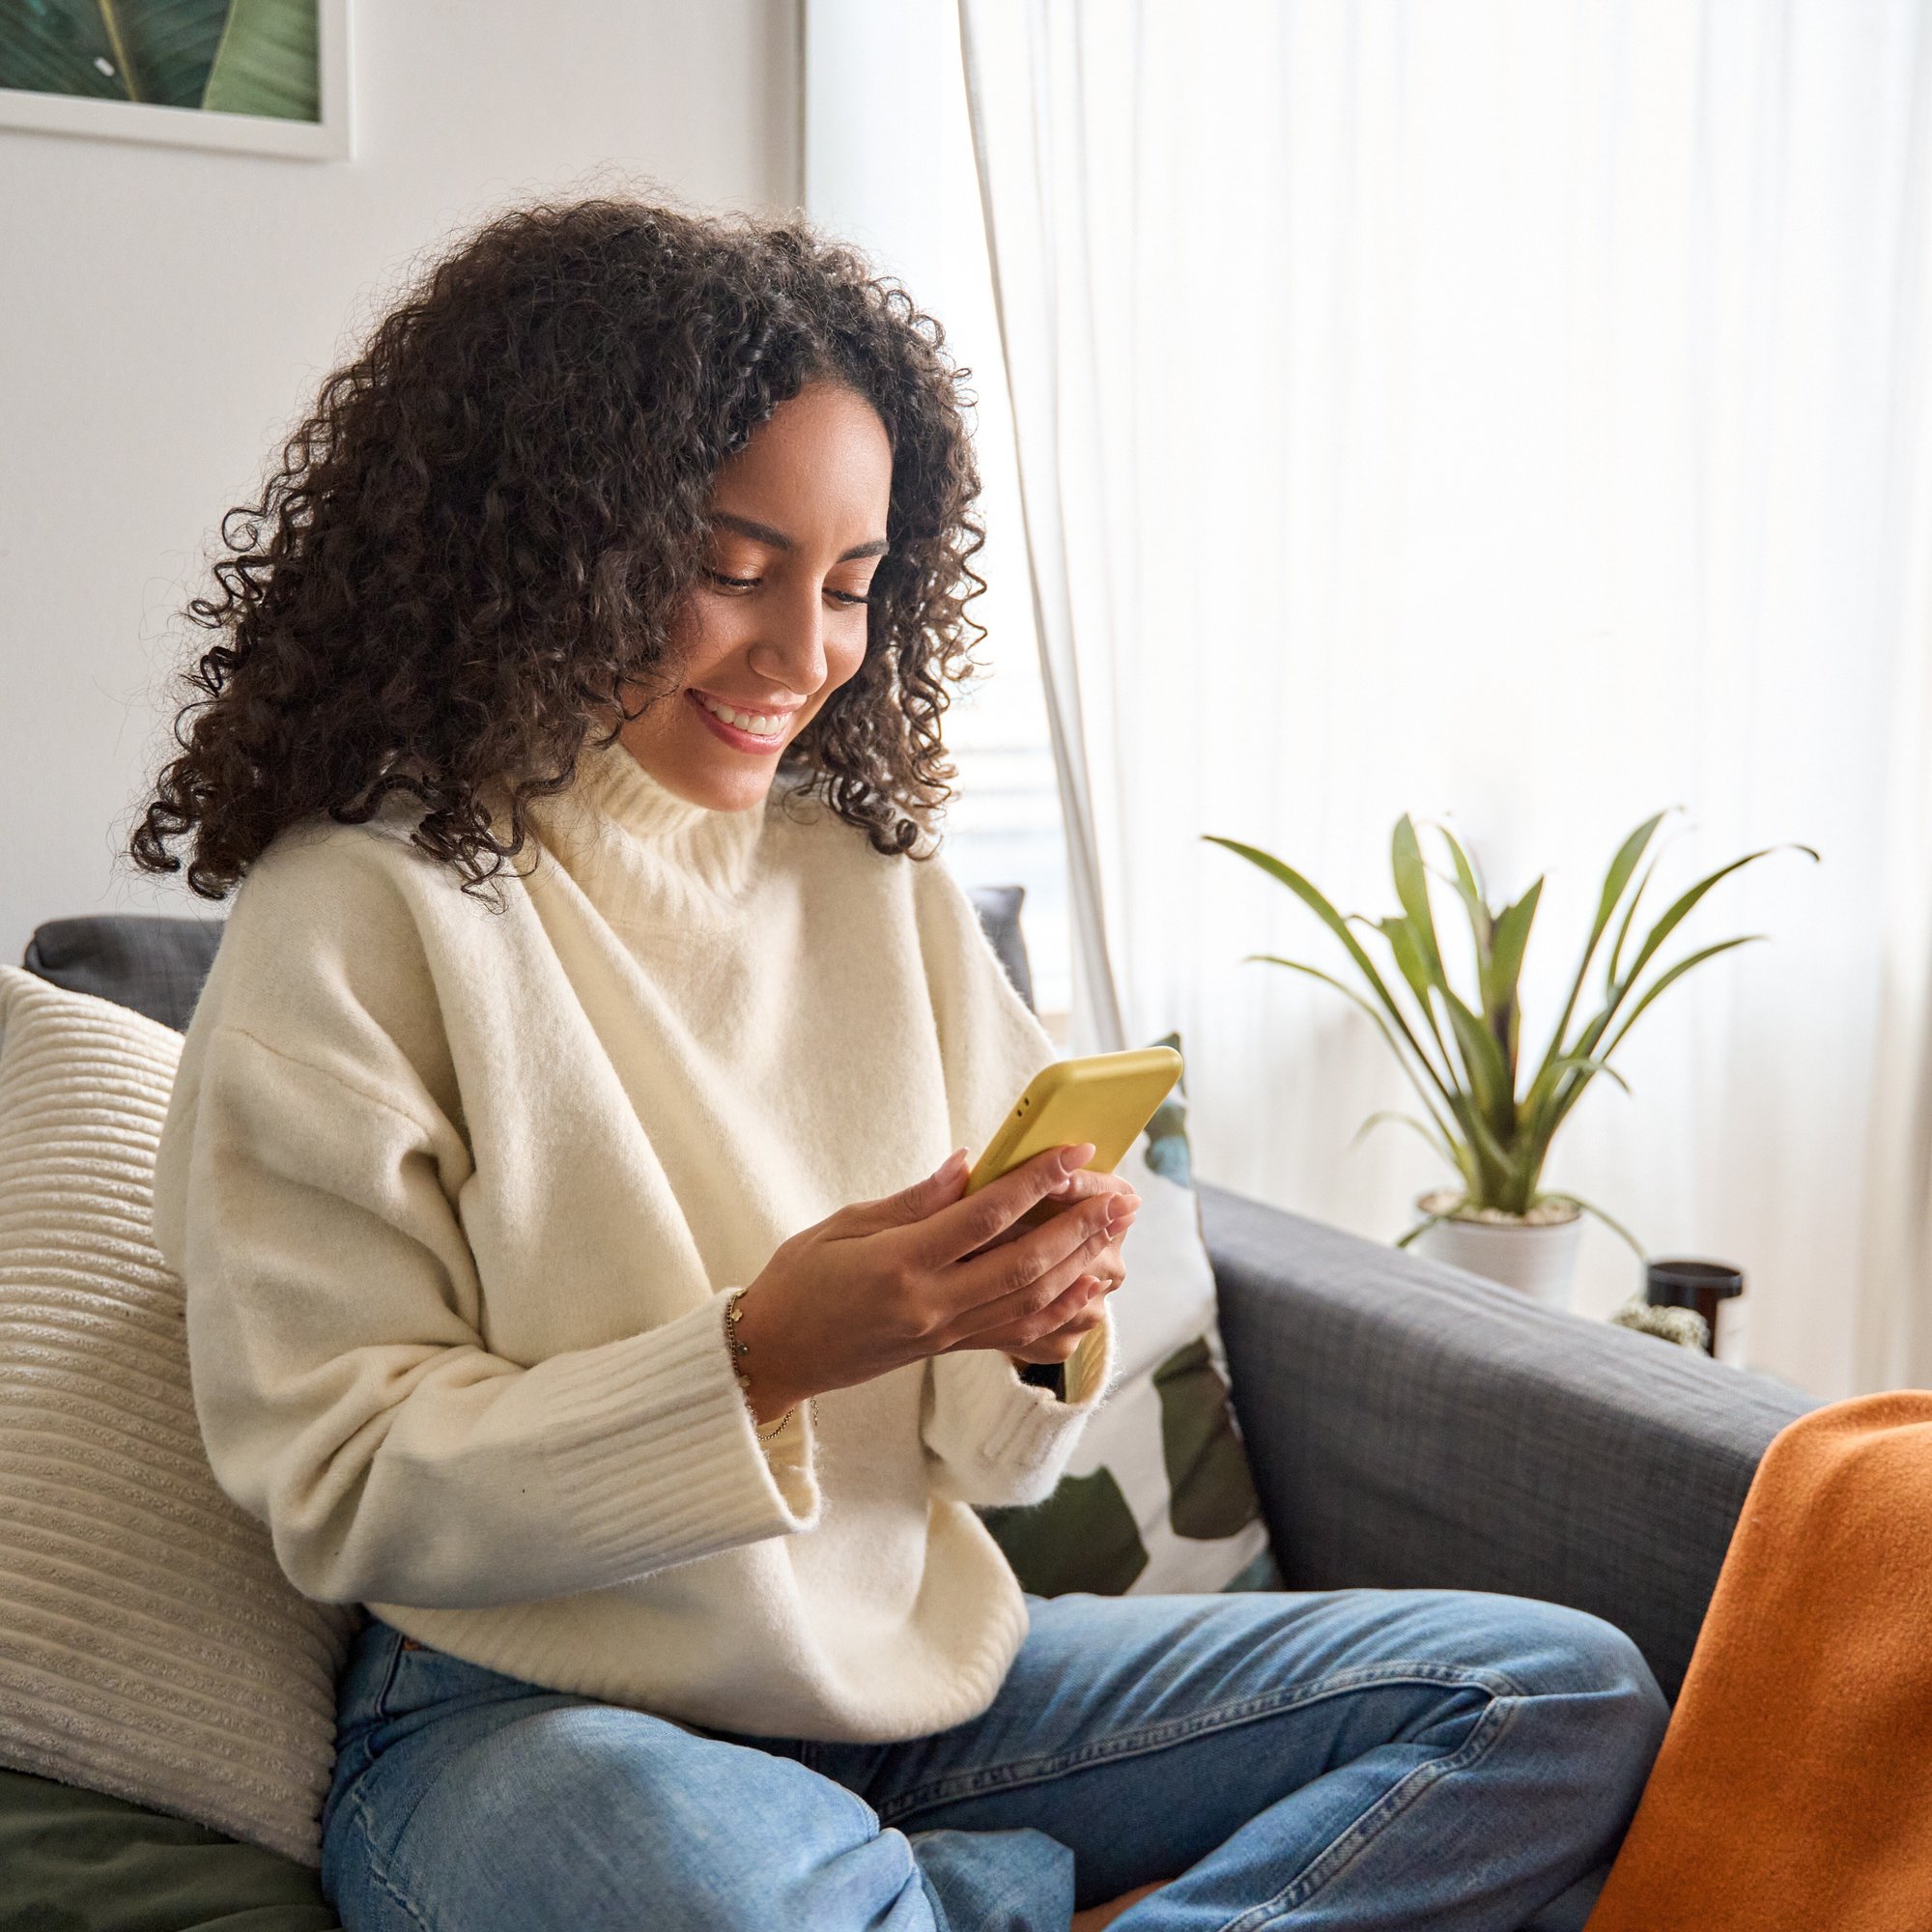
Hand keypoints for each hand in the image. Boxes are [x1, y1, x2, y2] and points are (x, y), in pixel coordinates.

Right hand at [725, 1144, 1138, 1421]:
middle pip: (1023, 1265)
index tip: (1074, 1151)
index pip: (984, 1217)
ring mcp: (943, 1334)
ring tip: (1116, 1234)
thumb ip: (914, 1199)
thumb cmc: (800, 1280)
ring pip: (1031, 1304)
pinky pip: (1017, 1337)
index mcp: (899, 1265)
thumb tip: (970, 1165)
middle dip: (1079, 1228)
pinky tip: (1091, 1295)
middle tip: (1120, 1195)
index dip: (1035, 1182)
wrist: (775, 1354)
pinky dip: (1061, 1316)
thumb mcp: (845, 1224)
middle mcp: (930, 1305)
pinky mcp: (948, 1350)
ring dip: (1081, 1267)